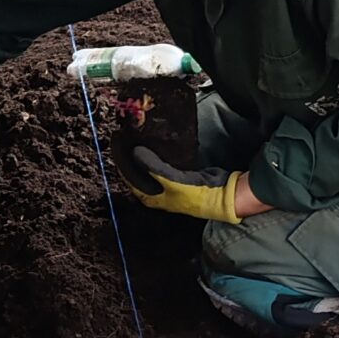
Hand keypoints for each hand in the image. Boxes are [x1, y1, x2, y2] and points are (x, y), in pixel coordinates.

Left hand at [114, 140, 246, 224]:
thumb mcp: (170, 180)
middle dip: (133, 160)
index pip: (130, 180)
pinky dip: (160, 156)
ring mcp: (169, 185)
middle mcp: (158, 192)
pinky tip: (158, 144)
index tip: (117, 148)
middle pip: (139, 174)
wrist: (220, 195)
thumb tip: (135, 151)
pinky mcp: (180, 176)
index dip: (123, 166)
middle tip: (127, 140)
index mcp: (151, 198)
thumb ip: (152, 166)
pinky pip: (165, 164)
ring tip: (139, 139)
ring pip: (151, 169)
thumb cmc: (194, 194)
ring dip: (146, 157)